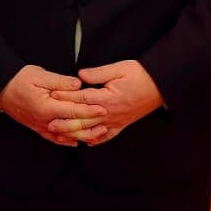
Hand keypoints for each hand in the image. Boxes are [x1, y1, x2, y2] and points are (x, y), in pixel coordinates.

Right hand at [0, 64, 105, 144]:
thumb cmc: (18, 80)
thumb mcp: (40, 75)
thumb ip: (61, 81)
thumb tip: (78, 85)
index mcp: (46, 107)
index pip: (73, 111)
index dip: (90, 110)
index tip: (104, 108)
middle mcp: (44, 120)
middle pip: (72, 127)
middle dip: (91, 125)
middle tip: (106, 121)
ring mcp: (40, 126)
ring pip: (65, 135)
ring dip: (81, 135)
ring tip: (97, 133)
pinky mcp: (36, 127)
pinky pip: (53, 138)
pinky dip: (65, 140)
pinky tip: (74, 141)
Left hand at [49, 59, 163, 146]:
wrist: (161, 85)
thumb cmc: (140, 75)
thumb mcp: (119, 68)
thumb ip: (98, 73)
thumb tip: (80, 75)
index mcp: (108, 98)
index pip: (82, 99)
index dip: (66, 98)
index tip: (52, 96)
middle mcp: (111, 112)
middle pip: (84, 120)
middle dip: (66, 122)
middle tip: (49, 123)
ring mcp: (116, 121)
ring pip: (93, 131)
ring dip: (76, 134)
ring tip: (62, 135)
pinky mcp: (122, 124)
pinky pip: (107, 136)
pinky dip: (96, 139)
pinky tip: (86, 142)